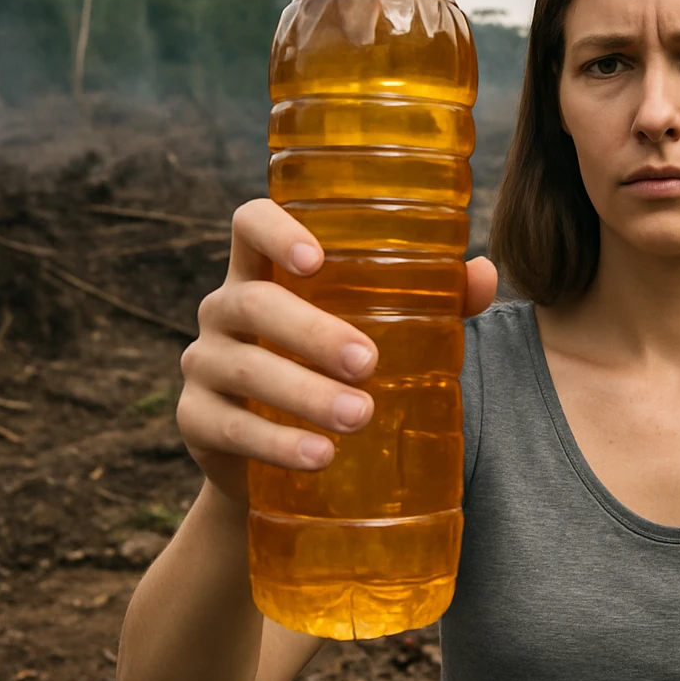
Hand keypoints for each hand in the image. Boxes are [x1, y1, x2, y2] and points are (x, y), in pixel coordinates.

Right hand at [176, 198, 498, 504]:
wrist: (279, 455)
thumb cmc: (336, 369)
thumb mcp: (379, 330)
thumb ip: (432, 301)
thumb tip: (483, 275)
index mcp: (265, 271)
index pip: (250, 224)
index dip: (276, 231)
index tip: (317, 258)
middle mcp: (225, 309)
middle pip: (254, 303)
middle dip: (312, 332)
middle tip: (369, 363)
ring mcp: (205, 364)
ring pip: (246, 369)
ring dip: (304, 394)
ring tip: (358, 417)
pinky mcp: (196, 421)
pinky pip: (230, 429)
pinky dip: (277, 444)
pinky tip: (319, 456)